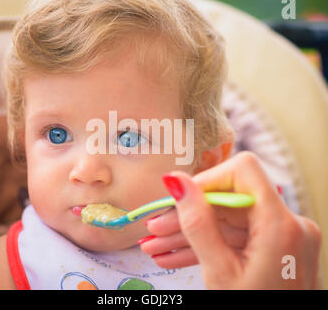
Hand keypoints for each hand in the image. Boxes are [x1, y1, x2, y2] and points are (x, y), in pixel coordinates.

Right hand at [140, 152, 320, 288]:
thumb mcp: (219, 272)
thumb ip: (197, 224)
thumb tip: (177, 182)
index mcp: (281, 224)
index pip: (243, 171)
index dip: (207, 180)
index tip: (179, 198)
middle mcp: (288, 224)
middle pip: (228, 201)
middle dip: (187, 216)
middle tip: (154, 230)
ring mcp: (281, 236)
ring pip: (226, 222)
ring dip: (190, 234)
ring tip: (156, 248)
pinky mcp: (273, 246)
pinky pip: (234, 237)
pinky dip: (207, 245)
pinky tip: (175, 256)